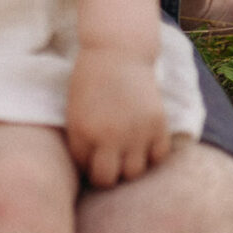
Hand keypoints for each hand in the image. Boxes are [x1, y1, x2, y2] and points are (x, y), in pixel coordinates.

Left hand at [65, 46, 170, 186]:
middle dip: (105, 176)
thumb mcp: (75, 109)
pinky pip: (158, 157)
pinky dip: (151, 155)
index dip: (86, 164)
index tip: (89, 157)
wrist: (116, 51)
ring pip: (135, 173)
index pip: (83, 168)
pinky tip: (143, 144)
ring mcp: (136, 132)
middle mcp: (110, 137)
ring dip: (129, 167)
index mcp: (82, 131)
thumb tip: (88, 167)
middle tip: (107, 165)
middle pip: (108, 180)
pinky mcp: (158, 125)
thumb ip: (81, 138)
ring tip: (125, 154)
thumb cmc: (90, 79)